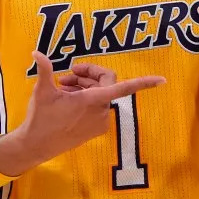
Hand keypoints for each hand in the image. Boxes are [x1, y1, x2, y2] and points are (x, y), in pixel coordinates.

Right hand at [9, 52, 164, 169]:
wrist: (36, 146)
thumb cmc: (40, 118)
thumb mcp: (42, 91)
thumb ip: (44, 69)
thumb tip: (36, 52)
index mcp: (92, 100)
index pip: (124, 88)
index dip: (144, 83)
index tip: (162, 80)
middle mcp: (101, 112)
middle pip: (107, 83)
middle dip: (90, 75)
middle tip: (69, 73)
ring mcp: (100, 122)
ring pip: (101, 94)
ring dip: (86, 86)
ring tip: (63, 85)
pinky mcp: (96, 129)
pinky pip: (98, 107)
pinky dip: (88, 99)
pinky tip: (69, 98)